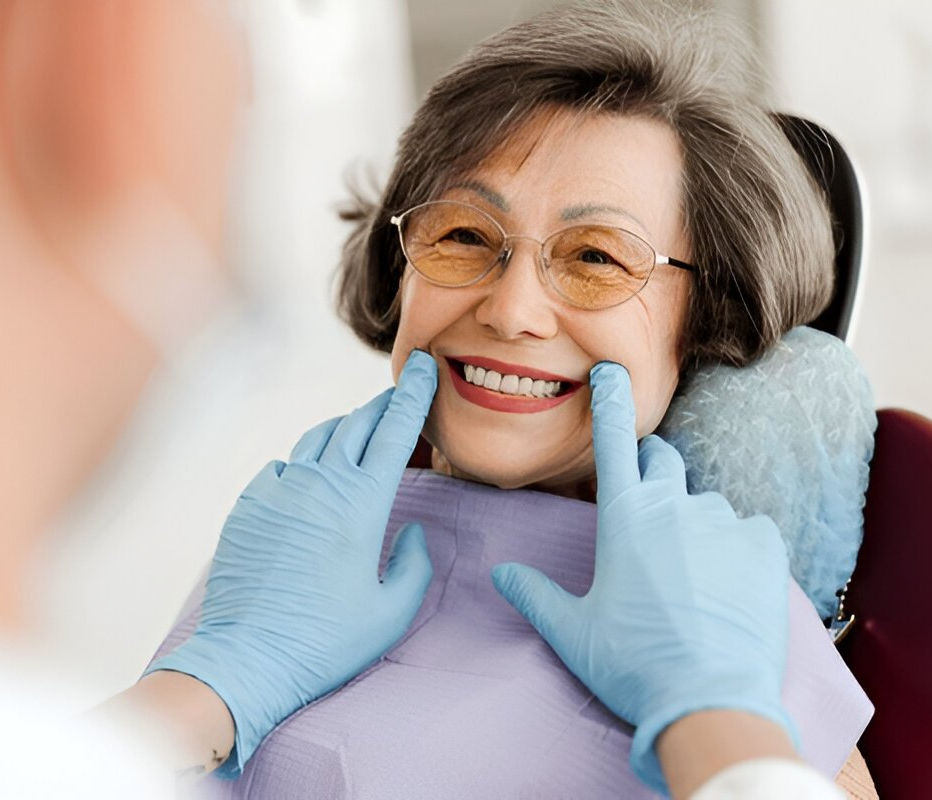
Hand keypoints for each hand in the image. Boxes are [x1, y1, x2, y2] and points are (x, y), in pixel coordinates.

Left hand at [146, 350, 436, 776]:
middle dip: (383, 405)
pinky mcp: (249, 504)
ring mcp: (279, 490)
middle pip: (357, 424)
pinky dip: (304, 464)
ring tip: (359, 434)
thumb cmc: (325, 641)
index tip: (425, 367)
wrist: (246, 658)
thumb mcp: (392, 611)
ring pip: (317, 439)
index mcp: (362, 504)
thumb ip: (415, 564)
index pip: (395, 432)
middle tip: (400, 396)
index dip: (415, 395)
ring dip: (344, 430)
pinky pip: (283, 467)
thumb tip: (414, 531)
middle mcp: (320, 484)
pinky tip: (311, 481)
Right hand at [492, 361, 794, 792]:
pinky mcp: (764, 546)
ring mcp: (723, 523)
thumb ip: (536, 595)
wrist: (712, 702)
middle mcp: (674, 507)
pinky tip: (727, 583)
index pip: (613, 442)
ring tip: (690, 576)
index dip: (609, 402)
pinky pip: (748, 528)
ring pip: (704, 504)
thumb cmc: (634, 665)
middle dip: (651, 468)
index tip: (610, 372)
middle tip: (646, 506)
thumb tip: (501, 574)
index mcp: (625, 519)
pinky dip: (736, 546)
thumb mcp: (574, 632)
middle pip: (662, 461)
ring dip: (693, 524)